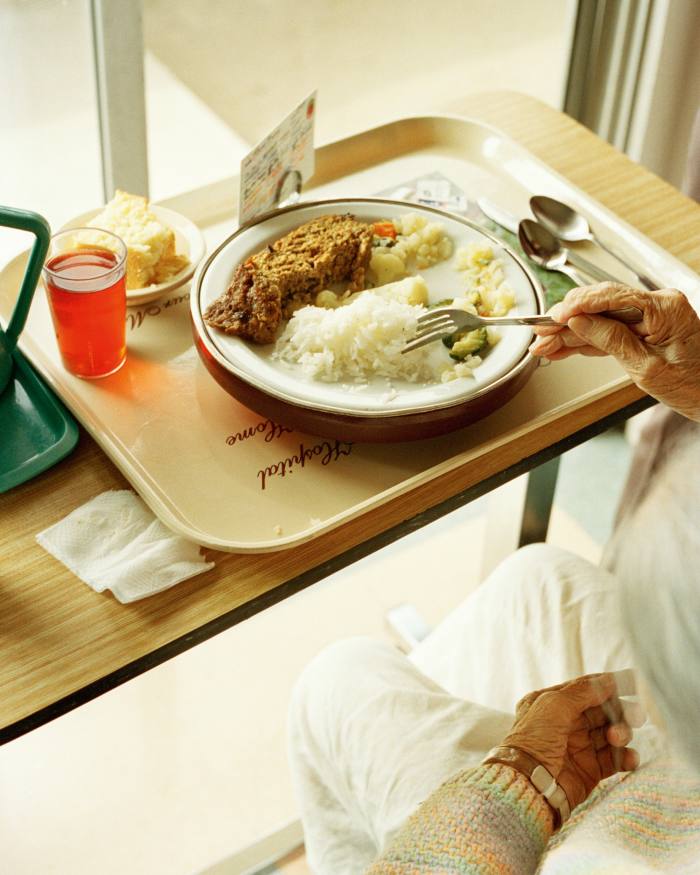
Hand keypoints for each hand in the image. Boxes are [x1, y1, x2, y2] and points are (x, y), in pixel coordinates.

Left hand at [502, 671, 643, 811]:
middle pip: (603, 710)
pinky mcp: (590, 770)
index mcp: (552, 703)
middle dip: (622, 710)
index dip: (612, 683)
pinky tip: (629, 758)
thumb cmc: (534, 741)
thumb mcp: (553, 706)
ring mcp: (579, 746)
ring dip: (622, 733)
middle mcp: (566, 723)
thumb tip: (608, 681)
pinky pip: (615, 759)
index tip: (638, 681)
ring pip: (611, 733)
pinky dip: (625, 757)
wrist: (529, 785)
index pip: (587, 688)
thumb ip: (582, 692)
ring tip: (617, 738)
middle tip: (638, 715)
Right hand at [529, 283, 699, 421]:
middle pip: (600, 305)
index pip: (612, 296)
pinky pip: (607, 332)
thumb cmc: (692, 384)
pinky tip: (561, 348)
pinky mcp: (641, 330)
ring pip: (598, 320)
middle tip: (540, 333)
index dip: (578, 305)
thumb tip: (580, 321)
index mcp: (664, 307)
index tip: (555, 316)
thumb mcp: (646, 367)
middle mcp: (656, 305)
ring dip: (569, 333)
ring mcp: (648, 317)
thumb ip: (611, 341)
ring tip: (543, 345)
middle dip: (566, 320)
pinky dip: (583, 341)